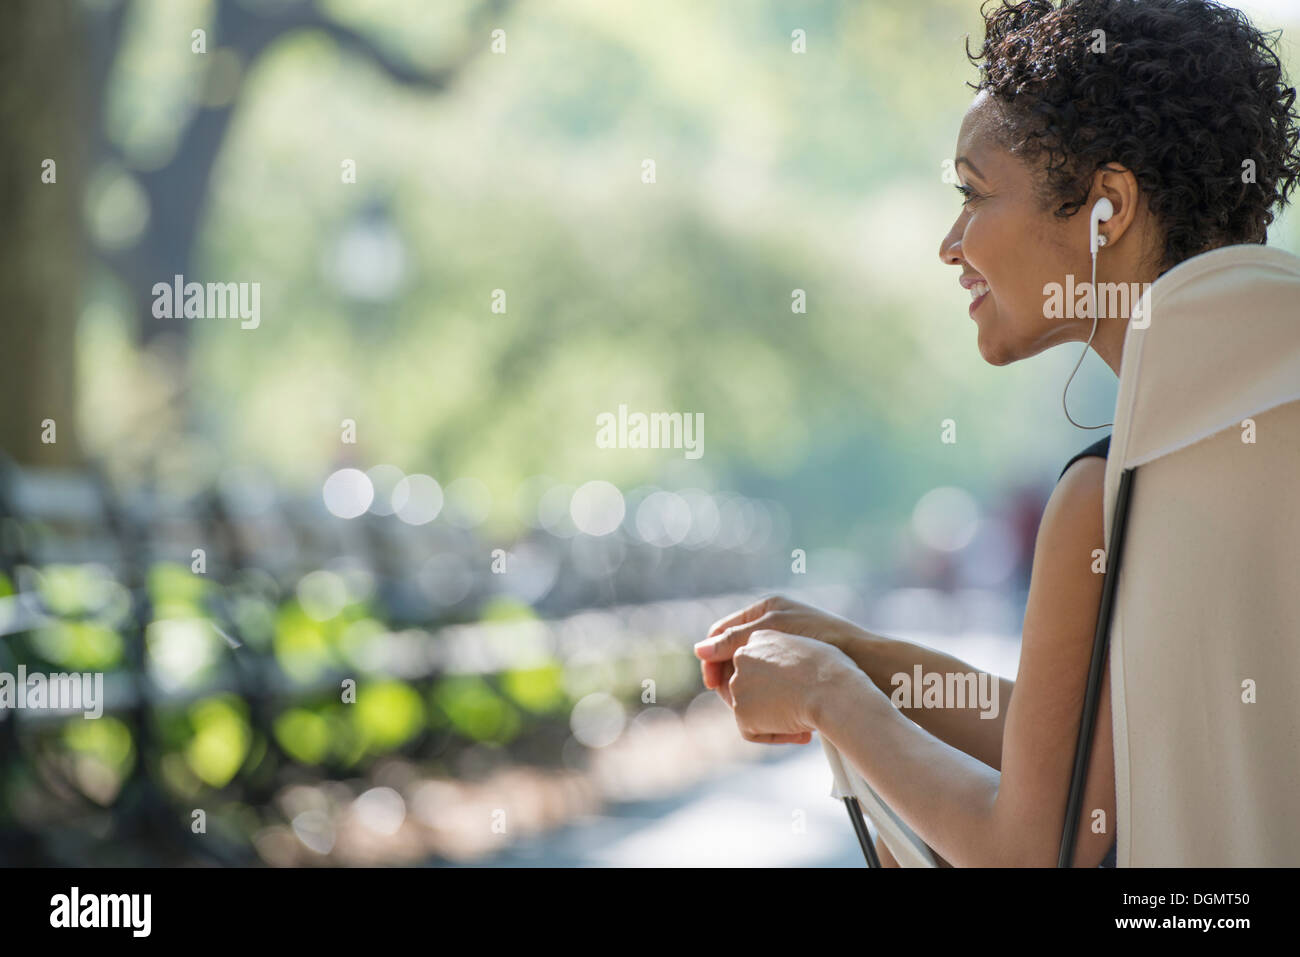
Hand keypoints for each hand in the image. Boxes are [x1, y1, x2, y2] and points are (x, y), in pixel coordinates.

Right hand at [694, 594, 868, 703]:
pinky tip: (784, 716)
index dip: (713, 659)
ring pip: (752, 680)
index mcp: (766, 610)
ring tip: (765, 714)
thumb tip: (699, 649)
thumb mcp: (772, 631)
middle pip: (735, 659)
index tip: (712, 683)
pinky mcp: (799, 671)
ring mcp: (786, 650)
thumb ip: (734, 639)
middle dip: (734, 684)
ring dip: (754, 700)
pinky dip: (773, 705)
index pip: (724, 634)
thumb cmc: (823, 638)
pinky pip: (772, 690)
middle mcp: (774, 628)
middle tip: (738, 706)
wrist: (867, 662)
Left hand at [726, 630, 856, 742]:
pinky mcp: (740, 712)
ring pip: (750, 708)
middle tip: (801, 711)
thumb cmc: (834, 671)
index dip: (779, 682)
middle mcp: (743, 657)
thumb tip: (796, 674)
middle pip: (751, 685)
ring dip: (773, 719)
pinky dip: (774, 736)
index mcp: (761, 636)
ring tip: (805, 726)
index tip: (802, 692)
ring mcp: (738, 684)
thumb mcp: (811, 650)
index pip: (759, 663)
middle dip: (772, 701)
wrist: (832, 692)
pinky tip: (800, 734)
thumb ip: (792, 657)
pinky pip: (751, 731)